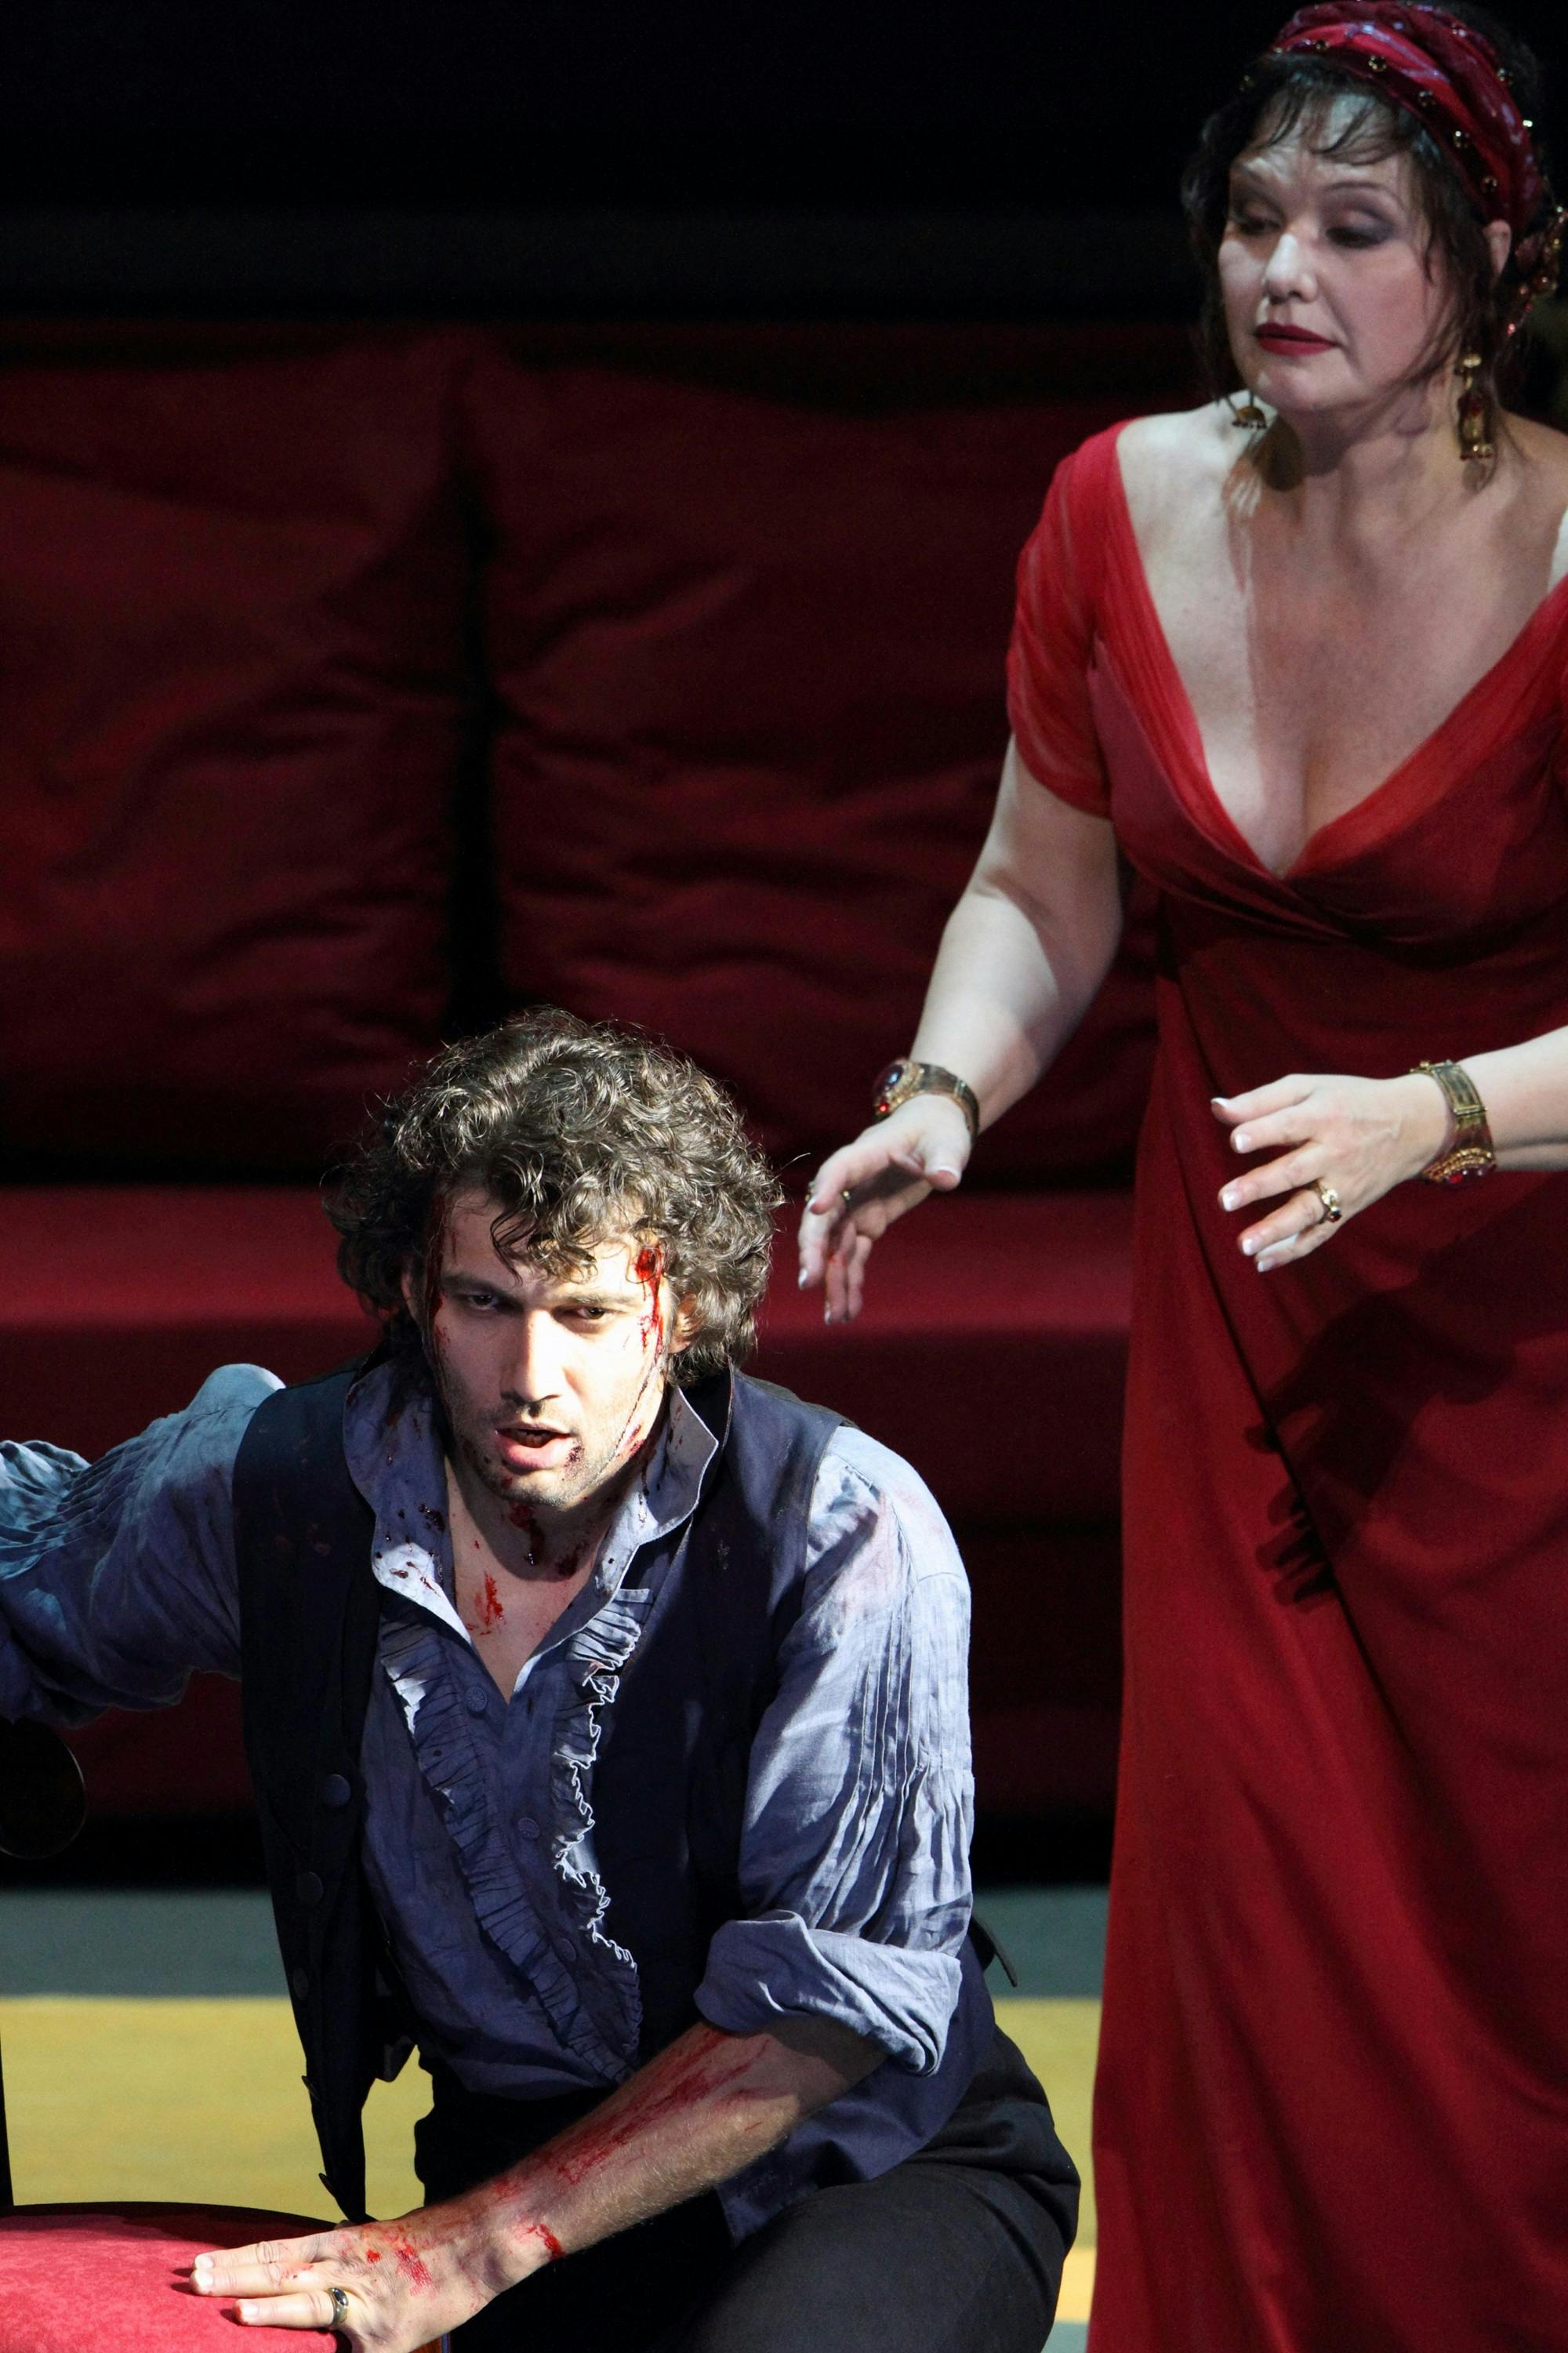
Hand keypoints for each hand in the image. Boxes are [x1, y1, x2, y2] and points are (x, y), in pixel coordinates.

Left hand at [189, 2199, 535, 2350]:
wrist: (478, 2248)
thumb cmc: (427, 2248)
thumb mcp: (374, 2246)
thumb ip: (336, 2264)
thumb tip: (299, 2276)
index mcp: (342, 2244)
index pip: (277, 2250)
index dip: (238, 2257)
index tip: (198, 2261)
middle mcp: (347, 2267)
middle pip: (282, 2270)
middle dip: (236, 2277)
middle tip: (192, 2278)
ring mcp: (365, 2302)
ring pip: (309, 2301)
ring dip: (267, 2304)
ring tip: (230, 2307)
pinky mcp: (384, 2337)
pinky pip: (344, 2350)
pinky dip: (320, 2352)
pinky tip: (289, 2350)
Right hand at [797, 1097, 971, 1322]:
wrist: (932, 1131)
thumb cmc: (937, 1130)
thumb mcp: (946, 1142)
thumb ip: (943, 1161)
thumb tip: (945, 1179)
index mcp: (866, 1155)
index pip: (839, 1171)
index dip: (826, 1188)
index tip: (816, 1209)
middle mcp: (852, 1184)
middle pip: (825, 1218)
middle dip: (815, 1250)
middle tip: (808, 1282)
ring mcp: (857, 1206)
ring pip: (836, 1246)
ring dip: (833, 1280)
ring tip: (834, 1317)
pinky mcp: (868, 1222)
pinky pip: (854, 1255)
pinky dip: (851, 1281)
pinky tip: (849, 1311)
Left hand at [1212, 1070, 1447, 1271]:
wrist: (1414, 1125)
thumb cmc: (1348, 1101)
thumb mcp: (1310, 1088)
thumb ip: (1261, 1100)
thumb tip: (1215, 1107)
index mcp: (1324, 1116)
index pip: (1290, 1125)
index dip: (1263, 1132)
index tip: (1236, 1141)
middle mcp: (1335, 1152)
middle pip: (1295, 1171)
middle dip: (1260, 1186)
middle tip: (1224, 1199)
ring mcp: (1344, 1185)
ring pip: (1308, 1210)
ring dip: (1275, 1230)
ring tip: (1243, 1245)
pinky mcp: (1348, 1208)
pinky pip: (1320, 1233)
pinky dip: (1293, 1250)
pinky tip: (1262, 1263)